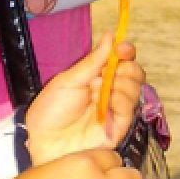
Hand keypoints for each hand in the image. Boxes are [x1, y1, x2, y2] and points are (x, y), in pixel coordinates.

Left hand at [26, 32, 144, 162]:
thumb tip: (109, 36)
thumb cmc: (50, 112)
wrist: (44, 141)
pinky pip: (130, 108)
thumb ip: (93, 61)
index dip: (124, 52)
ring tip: (105, 89)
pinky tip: (109, 101)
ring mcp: (115, 109)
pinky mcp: (119, 127)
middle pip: (133, 72)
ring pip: (135, 88)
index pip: (120, 61)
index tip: (123, 48)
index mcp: (96, 78)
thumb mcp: (68, 80)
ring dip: (124, 82)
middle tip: (115, 69)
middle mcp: (109, 91)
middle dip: (128, 66)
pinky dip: (122, 99)